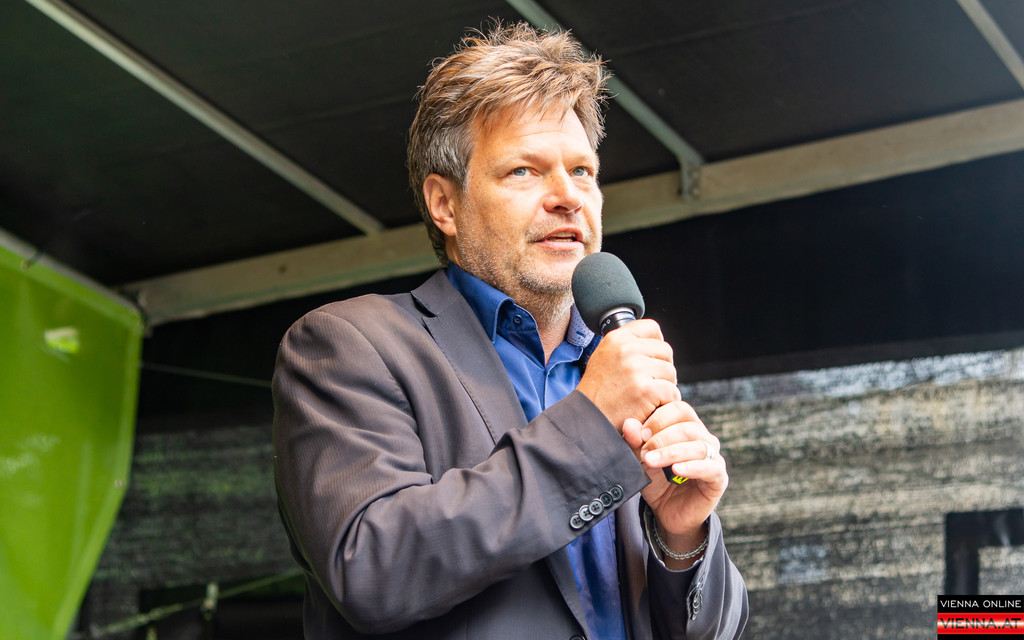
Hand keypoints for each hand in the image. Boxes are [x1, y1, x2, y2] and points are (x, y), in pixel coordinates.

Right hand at [576, 319, 681, 430]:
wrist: (588, 419)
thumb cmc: (597, 393)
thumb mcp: (604, 357)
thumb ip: (626, 346)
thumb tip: (652, 340)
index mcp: (616, 338)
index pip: (652, 328)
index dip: (655, 345)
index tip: (649, 359)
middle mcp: (626, 348)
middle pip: (665, 350)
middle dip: (661, 369)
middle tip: (646, 384)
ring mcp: (636, 368)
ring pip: (671, 372)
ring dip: (664, 387)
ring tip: (644, 397)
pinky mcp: (646, 389)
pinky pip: (671, 392)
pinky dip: (665, 402)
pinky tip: (649, 407)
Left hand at [622, 400, 728, 560]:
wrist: (666, 512)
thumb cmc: (656, 479)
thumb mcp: (641, 459)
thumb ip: (635, 441)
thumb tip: (629, 423)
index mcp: (686, 426)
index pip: (678, 407)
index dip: (658, 417)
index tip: (639, 432)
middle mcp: (703, 437)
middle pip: (687, 424)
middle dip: (661, 435)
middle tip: (643, 450)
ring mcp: (713, 456)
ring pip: (697, 445)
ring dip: (671, 451)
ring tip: (651, 460)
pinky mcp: (718, 477)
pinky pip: (710, 467)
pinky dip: (691, 467)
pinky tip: (676, 470)